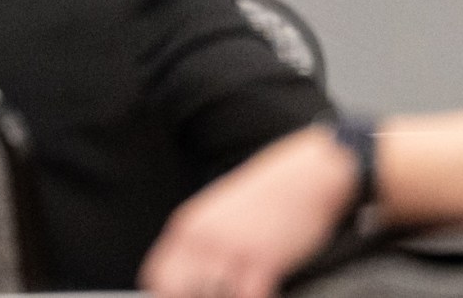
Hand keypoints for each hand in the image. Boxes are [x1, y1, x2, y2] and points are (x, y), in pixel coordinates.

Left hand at [139, 126, 358, 297]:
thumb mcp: (218, 212)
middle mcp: (205, 238)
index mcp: (189, 226)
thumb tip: (190, 275)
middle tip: (222, 292)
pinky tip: (267, 291)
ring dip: (231, 295)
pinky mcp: (264, 260)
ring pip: (215, 296)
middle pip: (179, 292)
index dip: (167, 294)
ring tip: (245, 286)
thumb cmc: (268, 195)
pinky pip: (249, 297)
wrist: (306, 177)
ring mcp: (232, 249)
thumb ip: (201, 241)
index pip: (157, 275)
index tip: (183, 297)